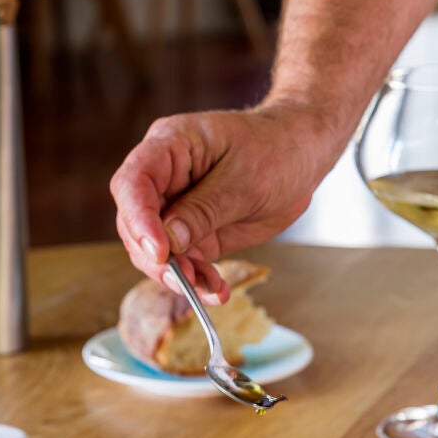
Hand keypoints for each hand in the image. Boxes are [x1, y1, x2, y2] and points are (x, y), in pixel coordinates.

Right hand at [110, 104, 333, 300]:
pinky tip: (217, 291)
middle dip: (155, 256)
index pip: (134, 182)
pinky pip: (184, 260)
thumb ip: (204, 211)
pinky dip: (197, 280)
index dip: (139, 219)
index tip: (159, 251)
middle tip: (183, 278)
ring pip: (156, 249)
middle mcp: (165, 176)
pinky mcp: (195, 232)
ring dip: (178, 274)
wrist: (303, 155)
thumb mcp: (245, 181)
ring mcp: (177, 206)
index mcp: (170, 146)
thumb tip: (167, 242)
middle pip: (135, 221)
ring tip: (208, 289)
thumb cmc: (276, 149)